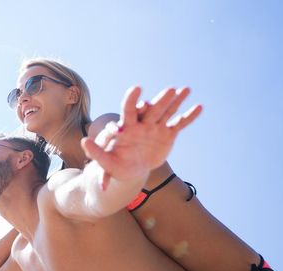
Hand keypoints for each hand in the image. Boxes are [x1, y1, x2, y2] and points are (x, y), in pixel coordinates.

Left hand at [81, 86, 200, 188]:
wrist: (131, 171)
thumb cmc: (116, 166)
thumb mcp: (106, 162)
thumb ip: (96, 152)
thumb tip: (83, 142)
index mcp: (127, 127)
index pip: (129, 110)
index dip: (132, 99)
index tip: (136, 88)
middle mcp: (142, 123)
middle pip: (152, 109)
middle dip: (161, 100)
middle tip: (170, 90)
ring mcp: (155, 128)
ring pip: (167, 111)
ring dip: (176, 101)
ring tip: (186, 89)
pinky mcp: (167, 134)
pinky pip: (179, 124)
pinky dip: (188, 116)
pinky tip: (199, 107)